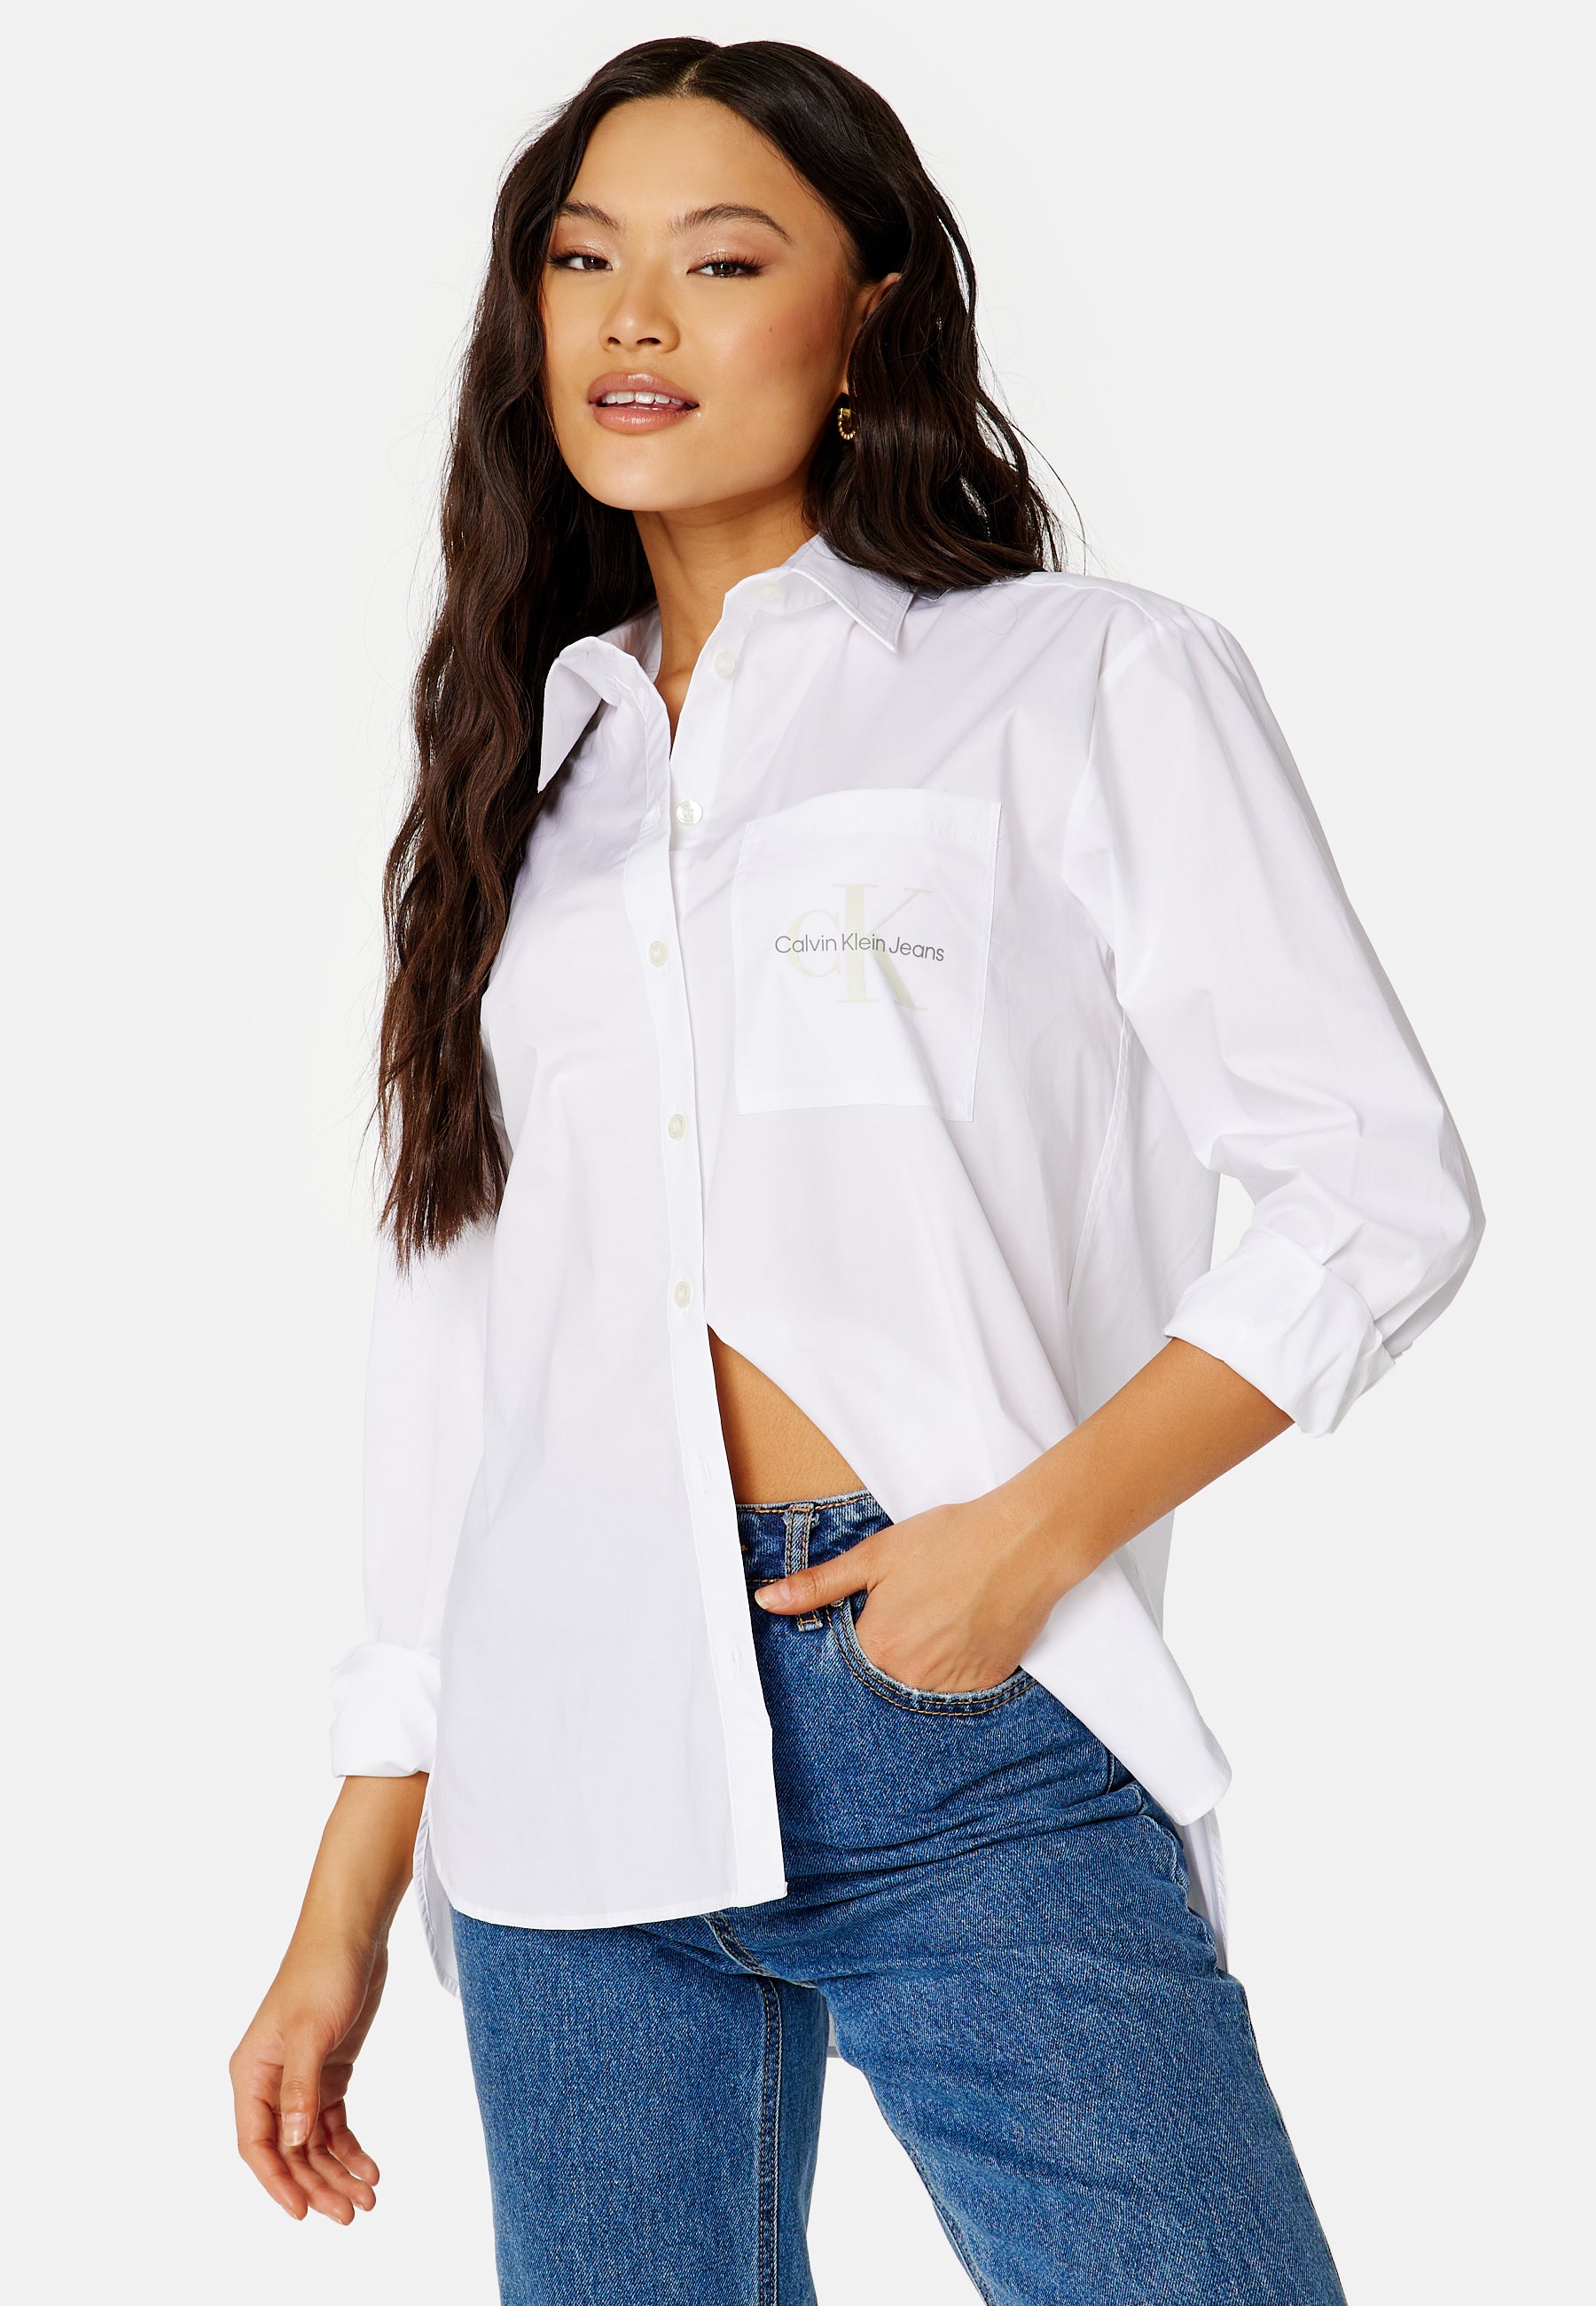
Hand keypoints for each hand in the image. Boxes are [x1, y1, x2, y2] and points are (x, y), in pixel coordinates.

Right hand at [230, 1928, 388, 2223]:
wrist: (353, 1932)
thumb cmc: (321, 1972)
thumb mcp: (310, 2032)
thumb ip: (301, 2089)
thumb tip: (293, 2144)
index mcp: (252, 2073)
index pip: (257, 2143)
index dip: (277, 2182)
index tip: (302, 2213)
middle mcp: (271, 2081)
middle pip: (289, 2151)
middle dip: (317, 2184)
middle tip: (351, 2212)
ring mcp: (301, 2078)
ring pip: (312, 2142)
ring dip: (337, 2171)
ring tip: (368, 2197)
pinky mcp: (329, 2070)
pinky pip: (332, 2122)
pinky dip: (349, 2146)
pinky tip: (369, 2166)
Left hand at [754, 1493, 1066, 1692]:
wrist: (1023, 1543)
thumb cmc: (950, 1542)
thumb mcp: (874, 1556)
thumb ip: (818, 1585)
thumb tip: (768, 1602)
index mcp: (878, 1647)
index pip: (847, 1663)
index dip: (858, 1635)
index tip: (873, 1616)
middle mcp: (912, 1678)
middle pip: (883, 1677)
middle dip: (890, 1648)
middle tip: (914, 1609)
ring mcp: (952, 1686)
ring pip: (920, 1685)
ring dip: (921, 1658)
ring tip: (940, 1614)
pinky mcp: (986, 1684)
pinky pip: (957, 1687)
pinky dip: (954, 1663)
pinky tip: (964, 1627)